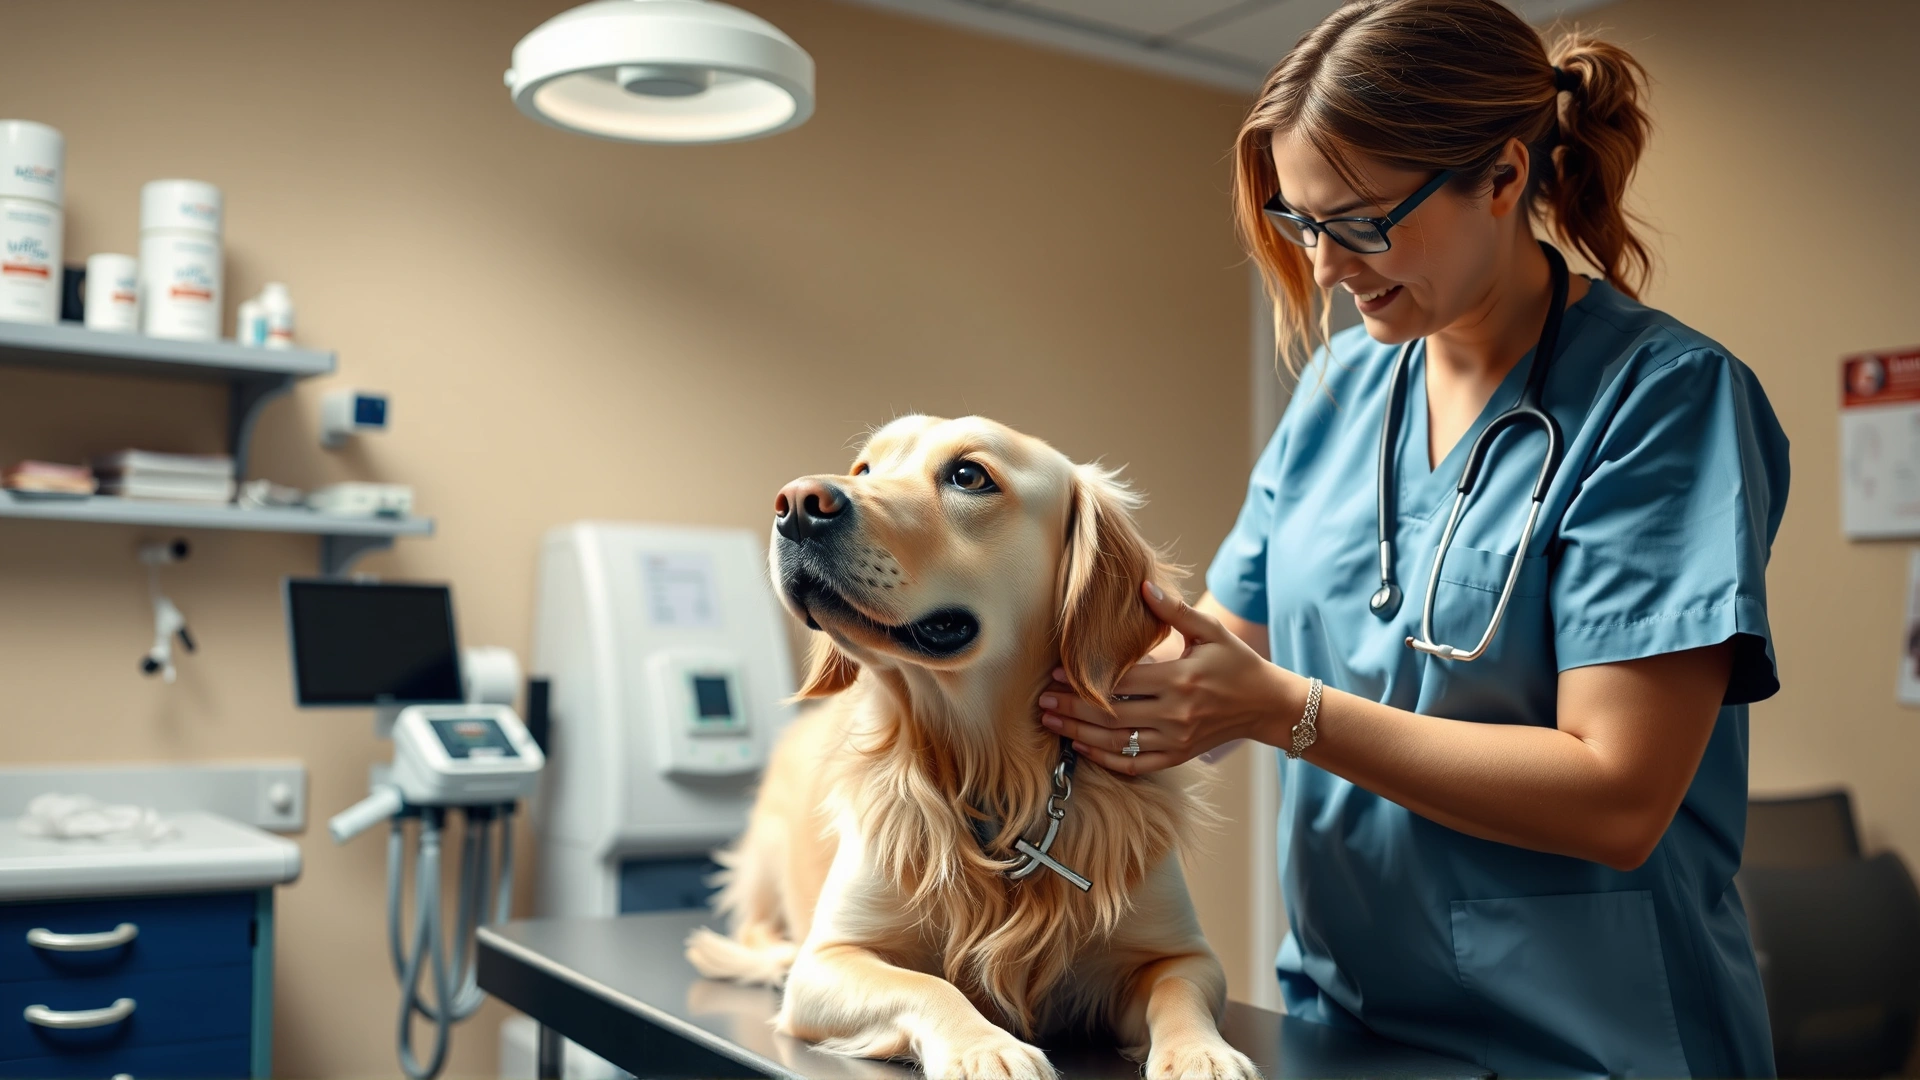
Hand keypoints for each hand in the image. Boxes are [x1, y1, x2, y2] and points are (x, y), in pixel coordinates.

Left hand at [1038, 582, 1301, 774]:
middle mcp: (1175, 713)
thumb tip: (1143, 585)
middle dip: (1071, 708)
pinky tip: (1083, 749)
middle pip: (1111, 715)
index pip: (1121, 682)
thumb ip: (1175, 610)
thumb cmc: (1237, 663)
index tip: (1055, 673)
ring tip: (1051, 723)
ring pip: (1118, 742)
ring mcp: (1176, 739)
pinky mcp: (1179, 756)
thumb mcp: (1211, 631)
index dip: (1084, 679)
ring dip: (1080, 734)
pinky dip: (1107, 759)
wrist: (1266, 704)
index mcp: (1180, 680)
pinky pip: (1136, 763)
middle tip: (1040, 701)